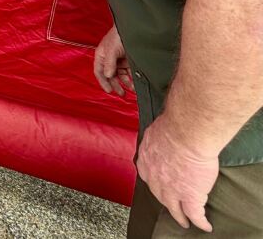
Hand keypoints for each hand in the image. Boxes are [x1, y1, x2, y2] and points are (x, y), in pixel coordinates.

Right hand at [93, 24, 134, 95]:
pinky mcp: (128, 60)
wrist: (132, 28)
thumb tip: (108, 75)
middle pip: (110, 76)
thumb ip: (109, 63)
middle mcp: (109, 59)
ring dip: (126, 82)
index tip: (109, 91)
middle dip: (116, 85)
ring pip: (121, 75)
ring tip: (133, 89)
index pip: (99, 72)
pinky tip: (136, 82)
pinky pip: (129, 71)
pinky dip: (132, 77)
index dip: (103, 82)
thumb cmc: (118, 35)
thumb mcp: (112, 50)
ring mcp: (119, 60)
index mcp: (101, 56)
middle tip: (122, 94)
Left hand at [137, 116, 217, 231]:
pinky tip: (204, 225)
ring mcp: (171, 189)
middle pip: (159, 194)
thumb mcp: (156, 130)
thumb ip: (157, 137)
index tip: (158, 182)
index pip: (148, 174)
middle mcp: (155, 178)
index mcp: (146, 160)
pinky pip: (195, 214)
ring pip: (175, 208)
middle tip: (170, 205)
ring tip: (184, 221)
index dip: (154, 180)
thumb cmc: (173, 126)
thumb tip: (161, 132)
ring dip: (179, 216)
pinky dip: (200, 221)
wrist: (186, 133)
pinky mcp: (190, 196)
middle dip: (165, 200)